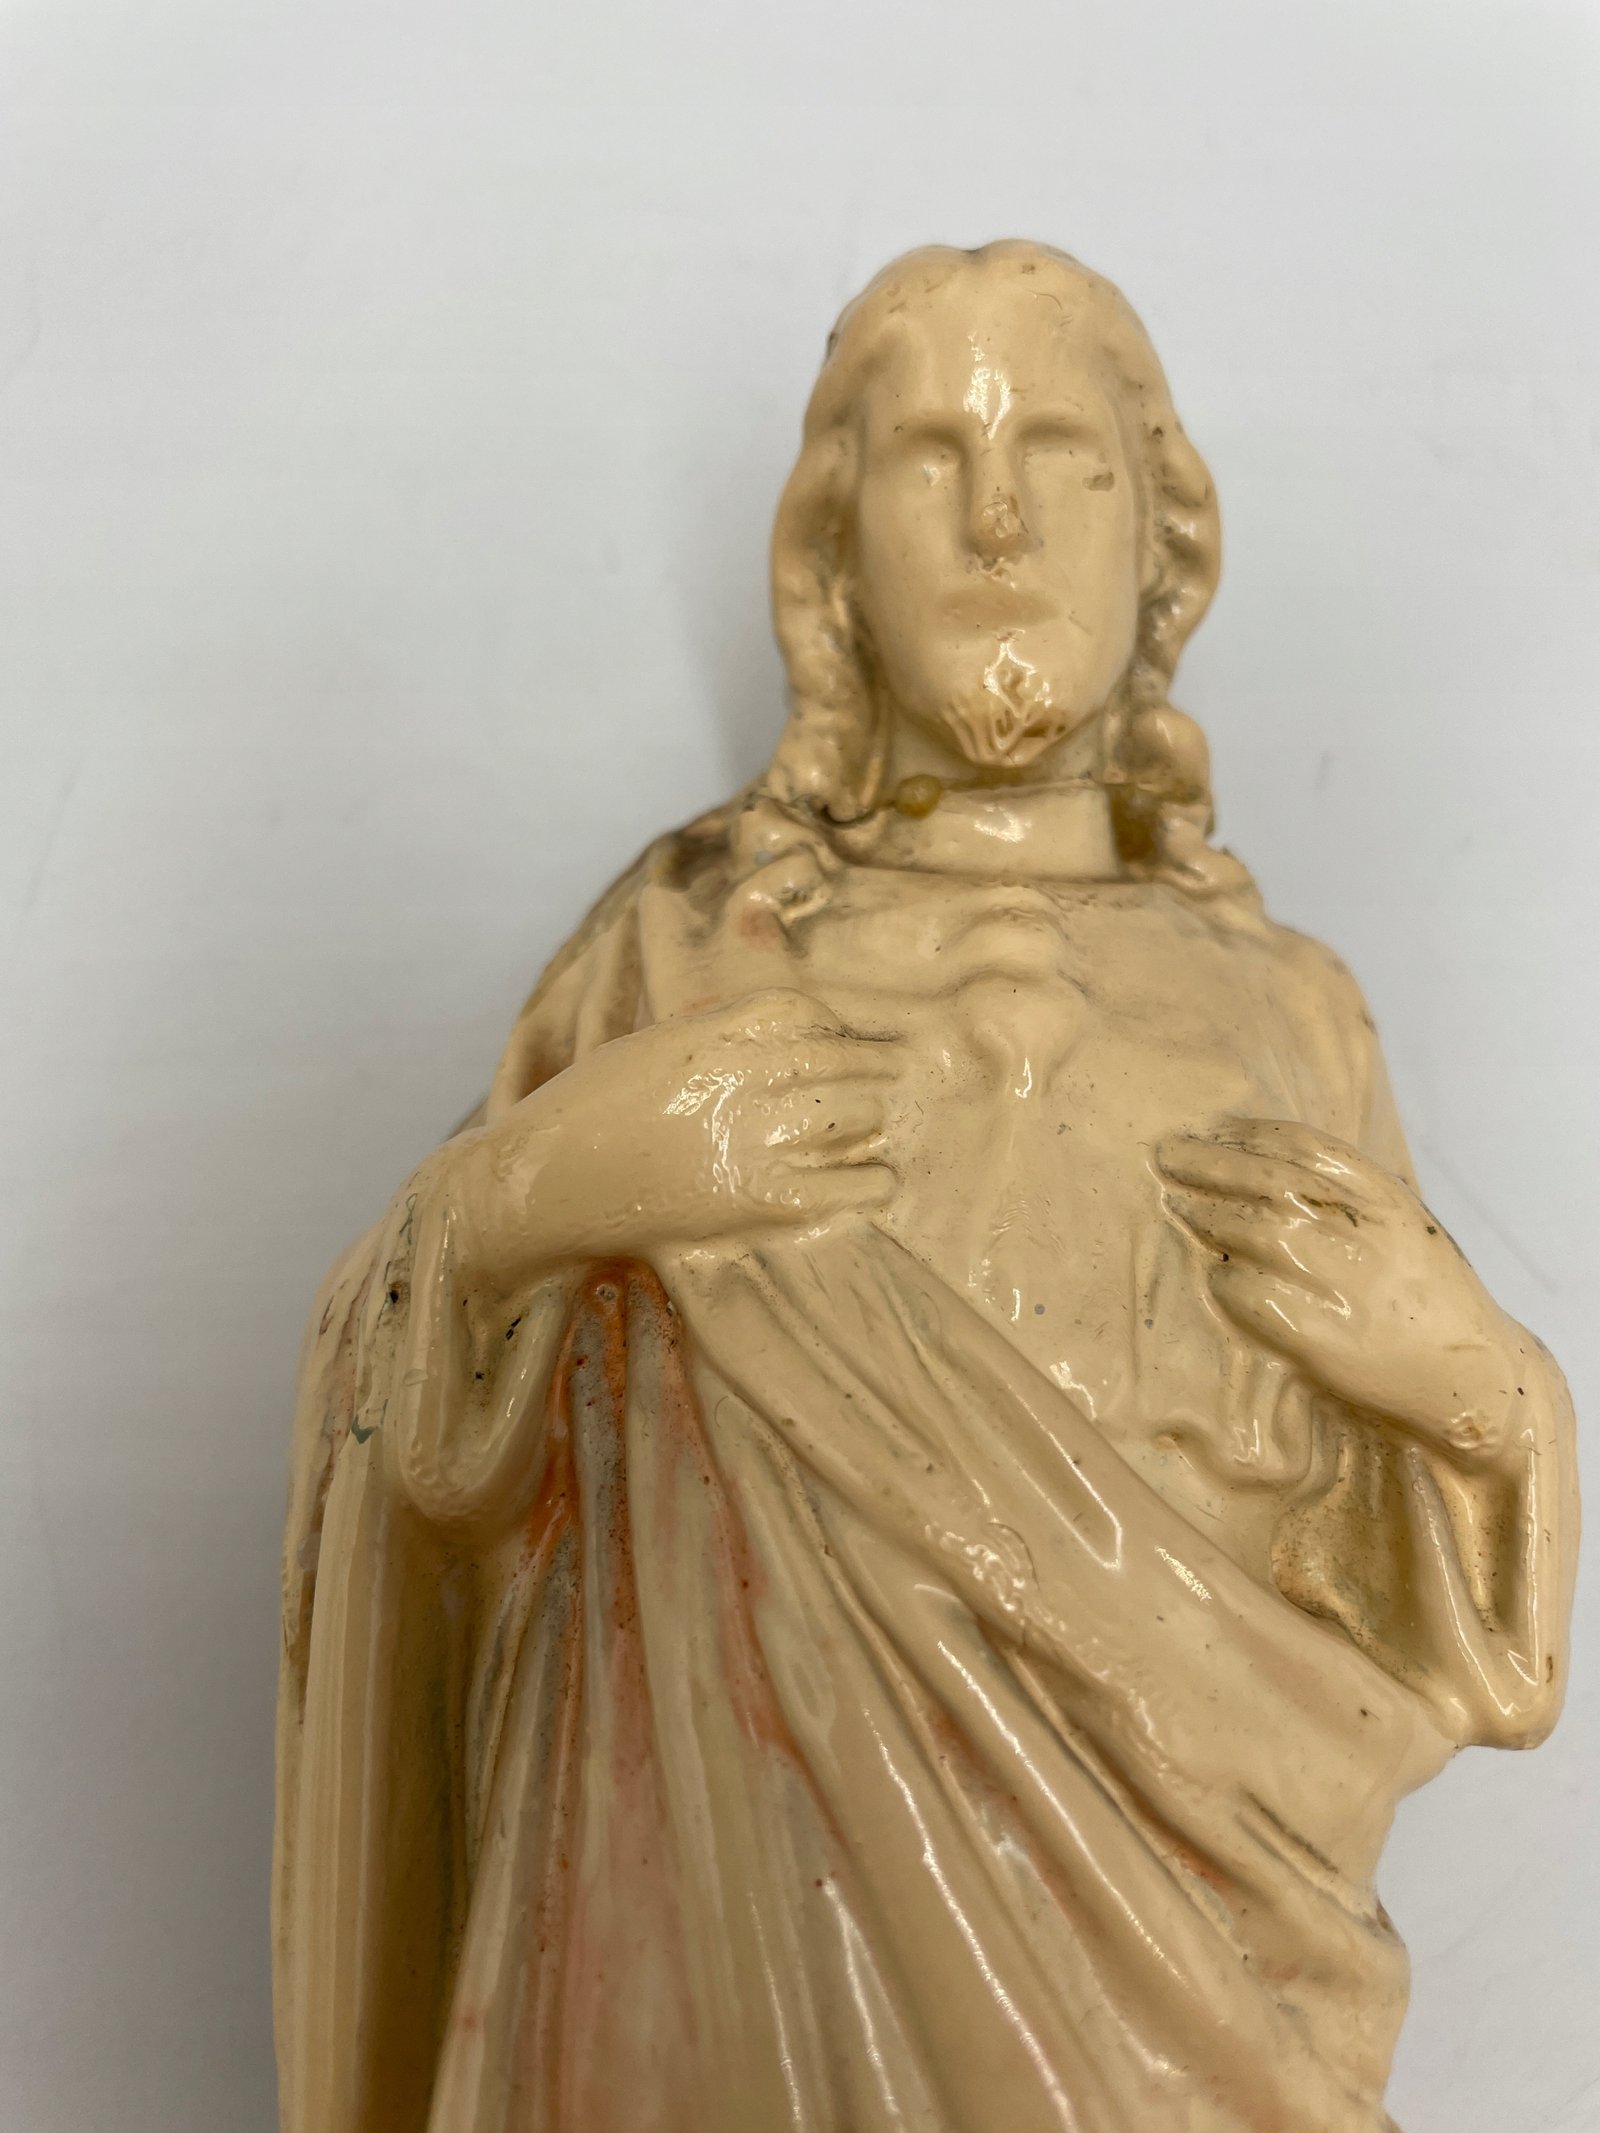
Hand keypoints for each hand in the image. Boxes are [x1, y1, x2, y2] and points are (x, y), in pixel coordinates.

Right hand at [444, 988, 899, 1283]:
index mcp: (708, 1035)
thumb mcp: (646, 1049)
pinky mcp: (755, 1200)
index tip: (844, 1036)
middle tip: (899, 1071)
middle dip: (875, 1063)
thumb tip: (763, 1035)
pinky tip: (878, 1181)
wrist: (544, 1182)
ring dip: (873, 1115)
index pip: (800, 1010)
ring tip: (883, 1121)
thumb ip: (708, 1037)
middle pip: (836, 1056)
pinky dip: (869, 1182)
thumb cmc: (583, 1113)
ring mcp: (751, 1139)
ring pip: (848, 1114)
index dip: (832, 1022)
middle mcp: (739, 1078)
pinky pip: (841, 1186)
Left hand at [1156, 1118, 1522, 1465]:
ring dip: (1211, 1216)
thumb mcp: (1401, 1229)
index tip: (1211, 1128)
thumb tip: (1256, 1163)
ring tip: (1181, 1207)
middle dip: (1212, 1165)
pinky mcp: (1329, 1341)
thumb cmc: (1422, 1296)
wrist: (1476, 1378)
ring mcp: (1351, 1288)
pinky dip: (1228, 1282)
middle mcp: (1371, 1237)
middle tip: (1168, 1157)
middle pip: (1273, 1183)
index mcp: (1389, 1201)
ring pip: (1261, 1233)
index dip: (1249, 1133)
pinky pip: (1258, 1298)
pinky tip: (1216, 1278)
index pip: (1308, 1147)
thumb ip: (1347, 1199)